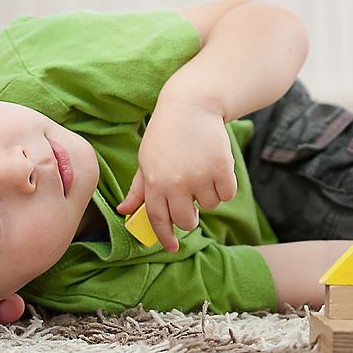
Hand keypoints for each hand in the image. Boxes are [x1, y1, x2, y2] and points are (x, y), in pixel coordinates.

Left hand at [117, 99, 236, 251]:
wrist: (191, 105)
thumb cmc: (165, 134)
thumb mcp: (146, 159)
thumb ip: (138, 189)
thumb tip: (125, 212)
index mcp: (154, 182)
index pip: (158, 220)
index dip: (165, 237)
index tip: (172, 247)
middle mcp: (177, 183)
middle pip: (187, 221)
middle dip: (190, 218)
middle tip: (191, 206)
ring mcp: (200, 177)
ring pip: (209, 206)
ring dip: (207, 196)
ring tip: (201, 173)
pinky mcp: (222, 169)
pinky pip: (227, 194)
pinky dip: (224, 187)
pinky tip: (216, 170)